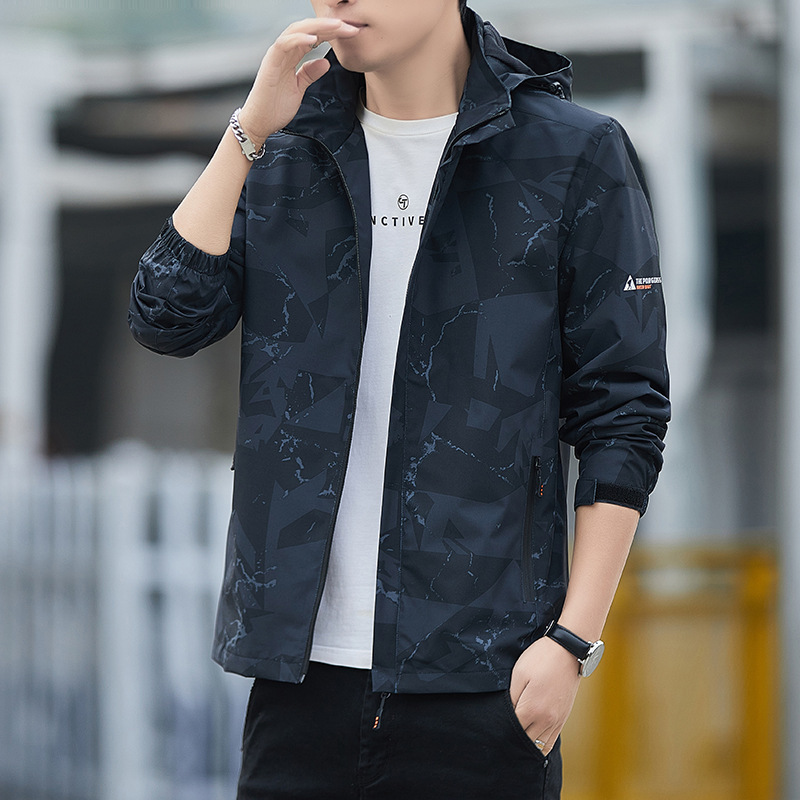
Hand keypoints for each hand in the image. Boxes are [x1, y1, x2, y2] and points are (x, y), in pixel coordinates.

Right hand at [238, 18, 360, 142]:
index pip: (313, 37)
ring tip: (336, 26)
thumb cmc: (275, 107)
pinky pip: (284, 44)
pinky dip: (299, 39)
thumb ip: (310, 73)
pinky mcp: (270, 62)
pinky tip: (314, 38)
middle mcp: (283, 51)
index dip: (331, 32)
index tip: (349, 33)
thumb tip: (325, 63)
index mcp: (291, 56)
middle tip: (349, 26)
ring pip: (296, 30)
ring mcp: (276, 55)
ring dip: (317, 26)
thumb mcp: (299, 88)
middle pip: (307, 29)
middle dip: (329, 26)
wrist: (260, 122)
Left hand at [508, 635, 581, 755]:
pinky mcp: (564, 718)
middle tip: (502, 733)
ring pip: (539, 747)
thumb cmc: (540, 659)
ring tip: (516, 737)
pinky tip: (531, 736)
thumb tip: (505, 715)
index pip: (512, 730)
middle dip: (513, 739)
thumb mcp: (518, 674)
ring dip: (527, 744)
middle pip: (525, 742)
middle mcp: (546, 721)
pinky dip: (540, 744)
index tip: (494, 725)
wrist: (567, 651)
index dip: (501, 729)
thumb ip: (511, 698)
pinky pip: (551, 741)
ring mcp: (557, 721)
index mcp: (532, 710)